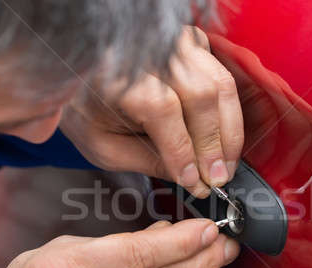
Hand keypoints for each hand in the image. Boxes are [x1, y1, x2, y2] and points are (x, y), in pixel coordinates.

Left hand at [60, 26, 243, 197]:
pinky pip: (223, 77)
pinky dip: (229, 111)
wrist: (81, 72)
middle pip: (201, 94)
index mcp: (119, 75)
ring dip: (230, 130)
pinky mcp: (192, 45)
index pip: (163, 110)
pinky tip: (222, 137)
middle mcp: (151, 51)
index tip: (195, 181)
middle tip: (218, 178)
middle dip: (215, 143)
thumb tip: (194, 180)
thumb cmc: (88, 110)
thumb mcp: (104, 147)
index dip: (185, 150)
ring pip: (220, 84)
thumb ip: (148, 162)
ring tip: (226, 164)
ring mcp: (175, 42)